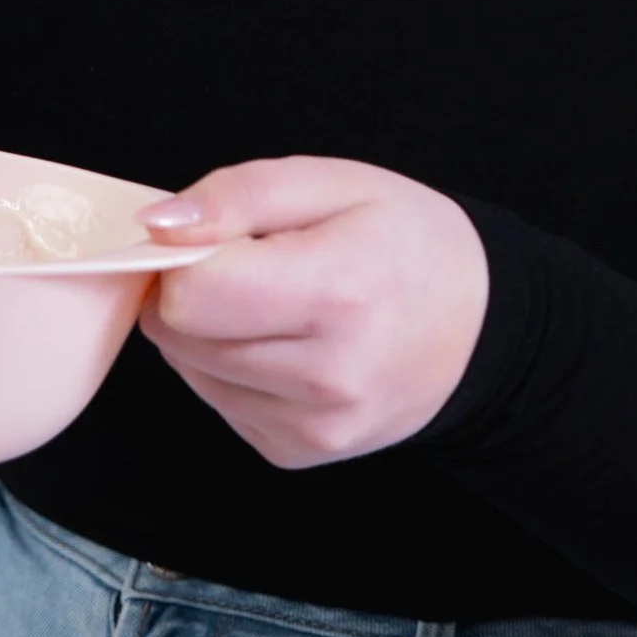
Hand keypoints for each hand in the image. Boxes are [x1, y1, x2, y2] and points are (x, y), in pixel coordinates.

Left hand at [139, 157, 489, 469]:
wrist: (479, 326)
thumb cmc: (407, 243)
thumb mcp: (334, 183)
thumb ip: (238, 195)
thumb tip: (157, 227)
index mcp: (337, 294)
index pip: (191, 295)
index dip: (183, 258)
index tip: (215, 240)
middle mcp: (327, 377)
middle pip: (182, 337)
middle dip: (195, 294)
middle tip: (253, 268)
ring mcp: (316, 426)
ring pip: (192, 373)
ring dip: (211, 333)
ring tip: (276, 305)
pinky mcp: (300, 452)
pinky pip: (220, 404)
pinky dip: (234, 370)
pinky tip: (286, 345)